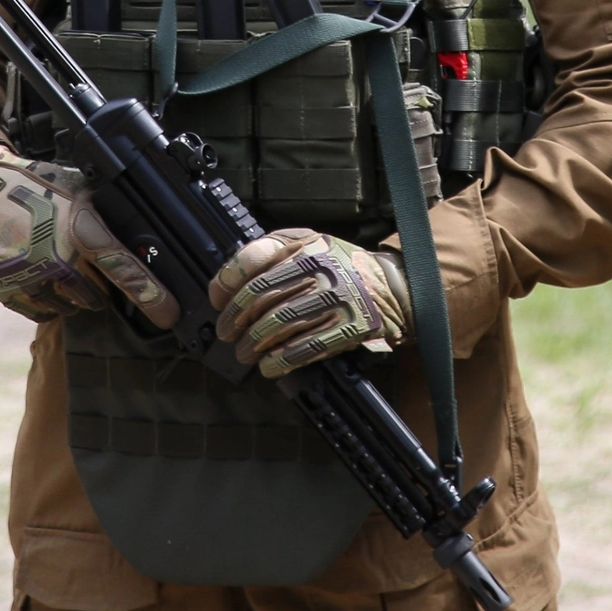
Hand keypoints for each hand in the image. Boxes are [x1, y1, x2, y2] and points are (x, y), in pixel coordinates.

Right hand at [0, 147, 180, 326]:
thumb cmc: (41, 188)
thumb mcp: (82, 190)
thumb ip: (108, 216)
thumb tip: (148, 240)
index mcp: (82, 230)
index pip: (124, 269)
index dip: (151, 294)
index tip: (168, 314)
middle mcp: (58, 258)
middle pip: (98, 297)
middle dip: (98, 286)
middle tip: (82, 262)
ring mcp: (32, 278)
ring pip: (71, 307)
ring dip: (72, 294)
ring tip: (57, 262)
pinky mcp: (11, 292)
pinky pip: (44, 313)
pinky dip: (47, 300)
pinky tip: (39, 274)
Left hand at [210, 228, 410, 378]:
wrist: (393, 287)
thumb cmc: (341, 266)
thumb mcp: (309, 244)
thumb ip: (271, 254)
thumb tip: (227, 284)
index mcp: (305, 245)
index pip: (255, 259)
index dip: (228, 282)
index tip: (218, 300)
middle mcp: (320, 268)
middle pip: (262, 296)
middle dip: (236, 318)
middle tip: (226, 332)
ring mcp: (336, 297)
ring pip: (280, 323)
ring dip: (254, 343)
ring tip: (244, 352)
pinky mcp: (349, 326)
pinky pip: (307, 347)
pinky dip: (282, 360)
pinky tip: (270, 366)